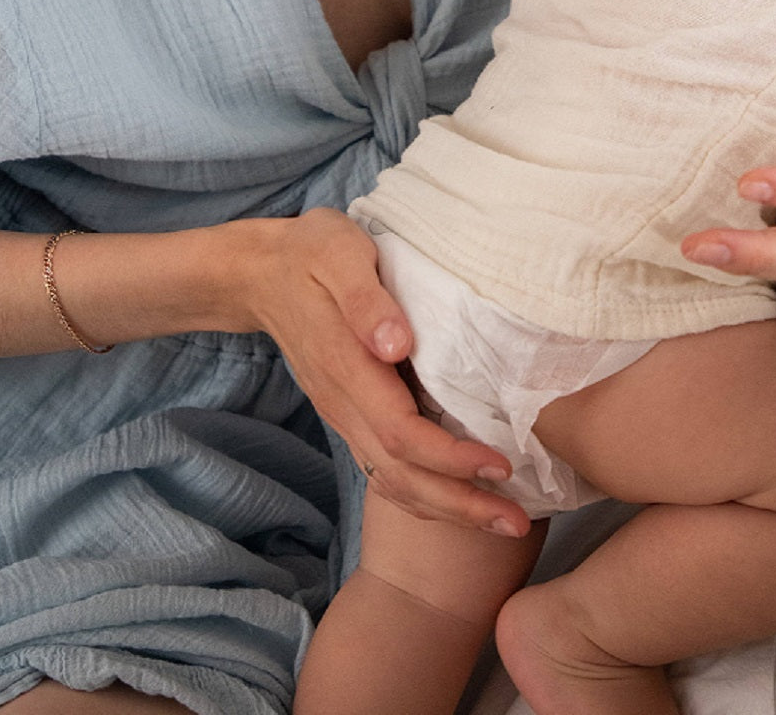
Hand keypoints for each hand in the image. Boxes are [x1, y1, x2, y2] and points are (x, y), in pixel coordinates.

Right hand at [224, 208, 530, 536]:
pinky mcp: (350, 417)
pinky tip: (463, 499)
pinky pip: (386, 471)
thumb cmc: (311, 254)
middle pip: (400, 475)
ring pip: (393, 482)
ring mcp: (343, 416)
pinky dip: (428, 494)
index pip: (400, 433)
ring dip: (449, 508)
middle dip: (459, 504)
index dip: (450, 458)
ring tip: (504, 522)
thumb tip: (394, 344)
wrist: (258, 273)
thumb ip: (365, 301)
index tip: (500, 465)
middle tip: (516, 522)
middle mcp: (343, 404)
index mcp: (346, 367)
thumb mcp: (338, 254)